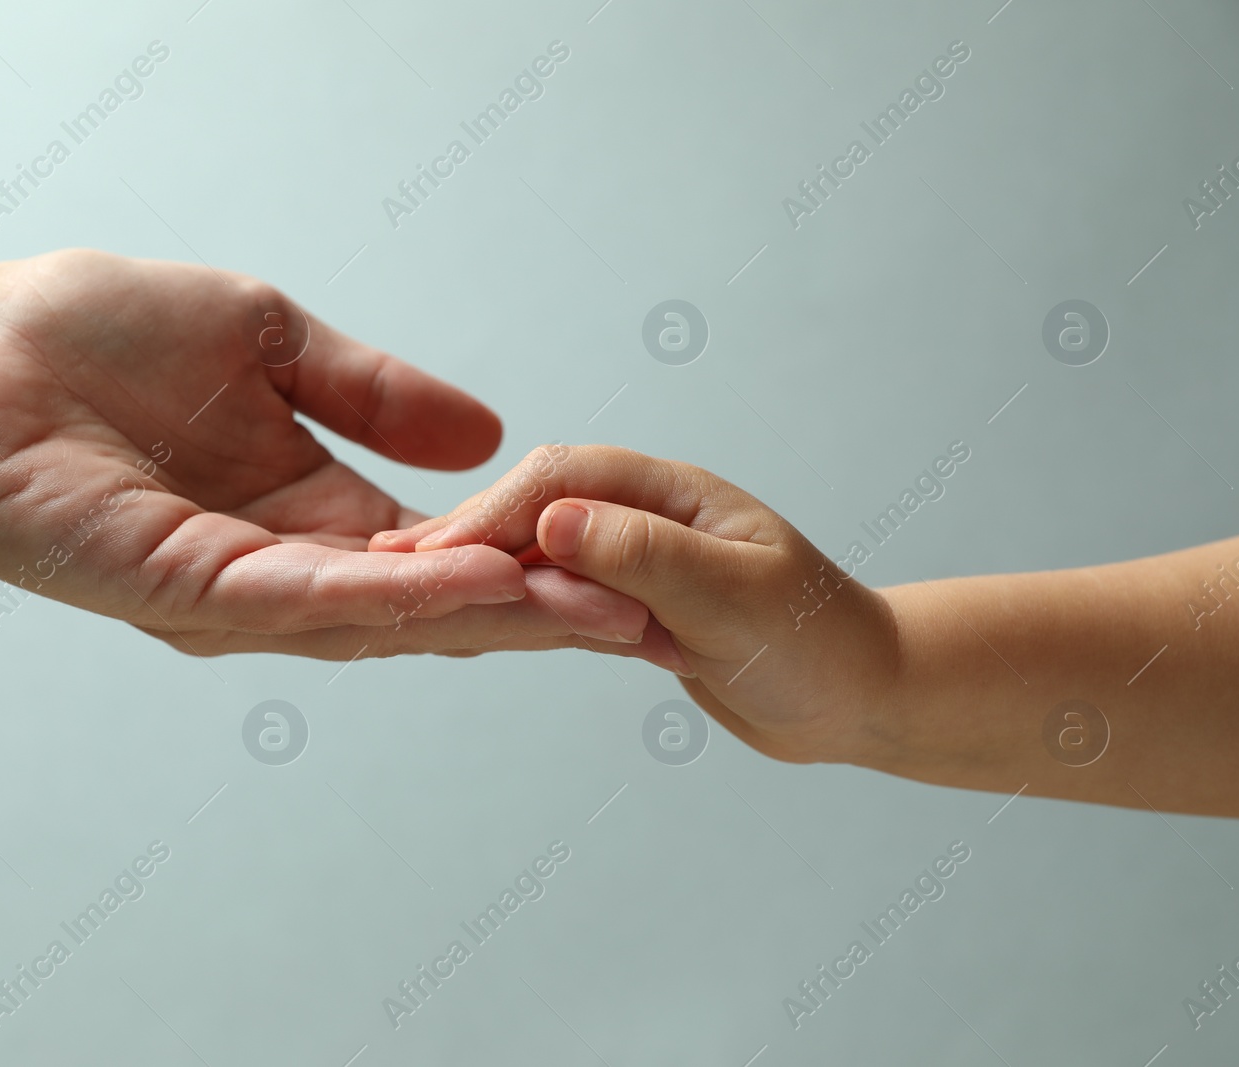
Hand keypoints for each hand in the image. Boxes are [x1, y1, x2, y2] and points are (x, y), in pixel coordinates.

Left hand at [0, 250, 648, 658]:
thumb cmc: (81, 337)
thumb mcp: (269, 339)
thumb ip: (373, 391)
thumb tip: (486, 434)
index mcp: (304, 511)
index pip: (437, 555)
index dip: (529, 562)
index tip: (624, 564)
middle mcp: (276, 567)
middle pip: (429, 608)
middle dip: (537, 613)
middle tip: (647, 617)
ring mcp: (229, 589)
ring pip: (382, 620)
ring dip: (489, 615)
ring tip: (594, 607)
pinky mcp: (175, 587)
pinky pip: (301, 597)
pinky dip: (391, 596)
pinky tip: (471, 582)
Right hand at [372, 446, 902, 760]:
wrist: (856, 698)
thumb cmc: (817, 644)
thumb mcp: (735, 598)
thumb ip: (646, 557)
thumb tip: (553, 521)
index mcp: (670, 492)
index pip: (560, 479)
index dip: (490, 513)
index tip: (431, 552)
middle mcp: (644, 512)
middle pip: (533, 504)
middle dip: (462, 533)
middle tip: (382, 568)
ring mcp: (633, 555)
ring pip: (535, 546)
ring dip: (475, 564)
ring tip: (398, 586)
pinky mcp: (626, 600)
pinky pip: (554, 587)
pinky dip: (508, 597)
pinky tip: (462, 611)